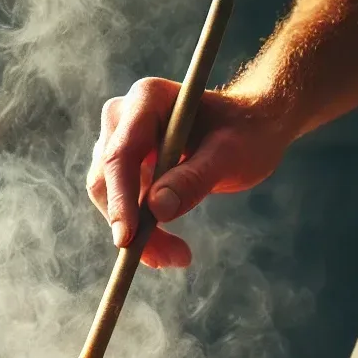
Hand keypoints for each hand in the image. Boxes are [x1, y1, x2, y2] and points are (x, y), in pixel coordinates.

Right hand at [86, 77, 294, 265]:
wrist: (251, 128)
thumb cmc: (246, 131)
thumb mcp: (231, 154)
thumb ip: (195, 178)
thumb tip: (157, 209)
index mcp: (147, 99)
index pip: (121, 154)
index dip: (120, 199)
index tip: (127, 240)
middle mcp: (124, 117)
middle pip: (106, 179)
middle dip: (131, 224)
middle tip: (168, 258)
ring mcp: (119, 142)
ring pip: (109, 198)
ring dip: (138, 235)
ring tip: (177, 256)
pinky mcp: (124, 168)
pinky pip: (121, 206)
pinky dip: (142, 232)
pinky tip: (168, 250)